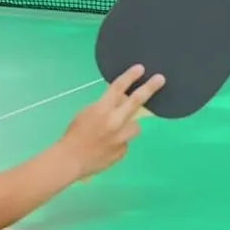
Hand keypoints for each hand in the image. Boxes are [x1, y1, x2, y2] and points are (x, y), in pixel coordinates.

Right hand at [60, 65, 165, 180]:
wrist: (69, 161)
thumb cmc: (74, 133)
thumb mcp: (87, 112)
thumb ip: (105, 105)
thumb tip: (121, 99)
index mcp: (102, 108)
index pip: (119, 87)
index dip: (130, 76)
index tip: (141, 68)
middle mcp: (115, 121)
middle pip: (136, 101)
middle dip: (150, 88)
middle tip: (160, 79)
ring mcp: (120, 137)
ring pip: (134, 126)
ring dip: (128, 126)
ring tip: (113, 133)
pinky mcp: (122, 151)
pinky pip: (125, 142)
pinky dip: (119, 142)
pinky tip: (106, 147)